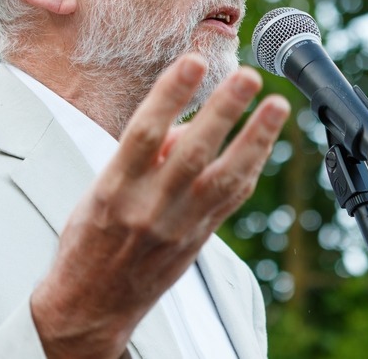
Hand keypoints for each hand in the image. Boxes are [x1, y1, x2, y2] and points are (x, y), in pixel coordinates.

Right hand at [30, 53, 290, 358]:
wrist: (91, 306)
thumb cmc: (90, 239)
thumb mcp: (99, 190)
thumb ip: (141, 155)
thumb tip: (185, 126)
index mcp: (114, 189)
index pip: (144, 133)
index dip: (170, 95)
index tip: (191, 62)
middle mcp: (148, 209)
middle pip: (193, 154)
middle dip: (224, 112)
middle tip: (249, 77)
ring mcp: (178, 227)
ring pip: (224, 179)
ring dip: (255, 139)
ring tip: (277, 106)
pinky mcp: (198, 240)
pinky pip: (231, 199)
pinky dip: (251, 166)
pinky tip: (266, 139)